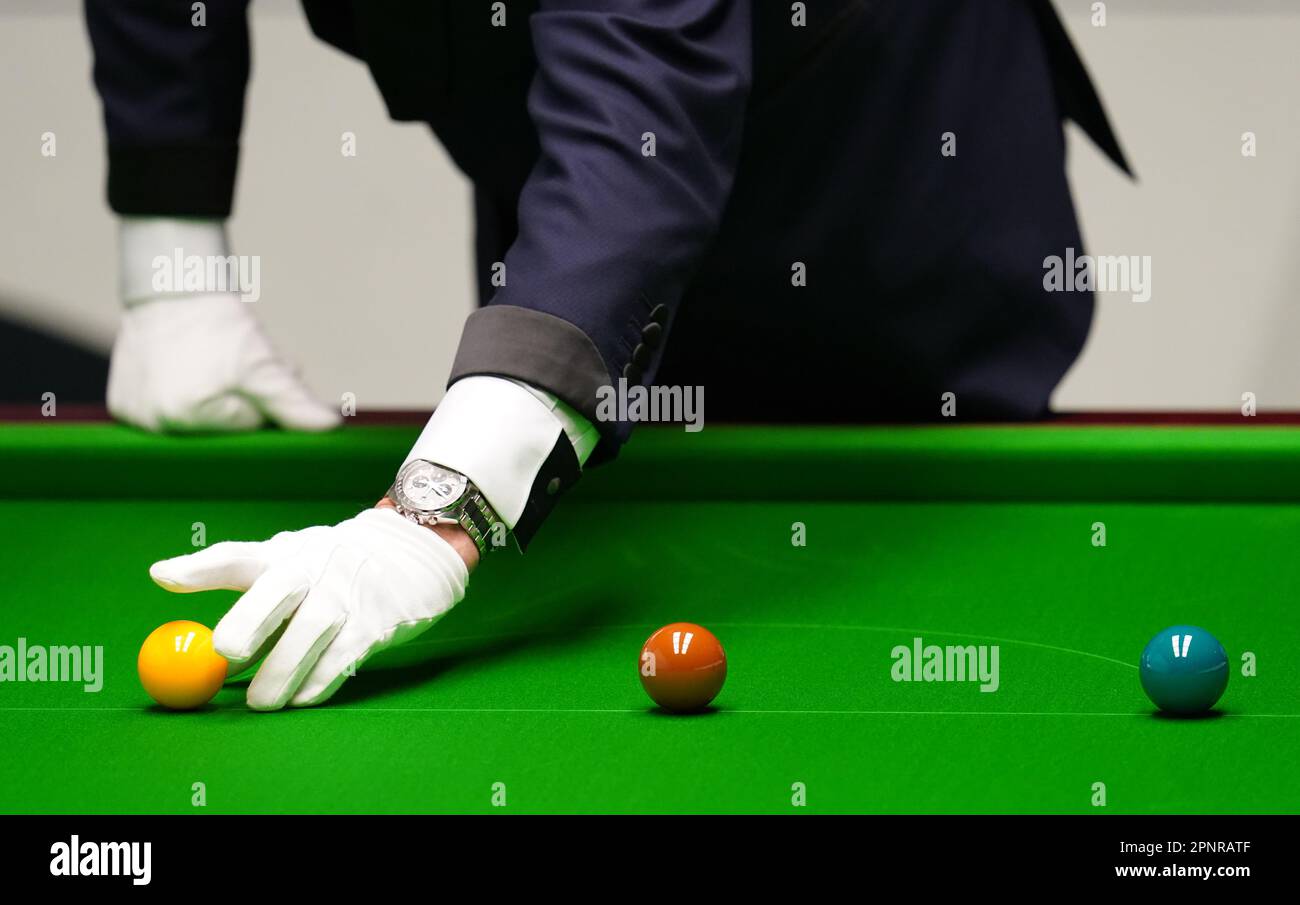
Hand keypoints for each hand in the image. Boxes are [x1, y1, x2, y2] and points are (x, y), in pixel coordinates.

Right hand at [108, 293, 341, 431]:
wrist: (172, 286)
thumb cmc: (220, 324)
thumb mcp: (263, 363)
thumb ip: (293, 401)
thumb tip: (329, 428)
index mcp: (185, 418)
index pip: (247, 428)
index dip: (261, 399)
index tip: (252, 371)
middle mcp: (153, 425)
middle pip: (222, 428)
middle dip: (242, 400)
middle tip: (235, 366)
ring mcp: (133, 417)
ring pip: (198, 421)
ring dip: (216, 398)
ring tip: (210, 365)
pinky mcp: (121, 406)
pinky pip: (167, 413)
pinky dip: (182, 396)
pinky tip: (183, 371)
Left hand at [148, 508, 470, 709]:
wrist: (413, 552)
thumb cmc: (333, 566)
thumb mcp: (290, 561)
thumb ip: (240, 588)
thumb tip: (183, 615)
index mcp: (284, 553)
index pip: (237, 557)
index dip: (200, 567)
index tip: (164, 577)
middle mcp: (314, 568)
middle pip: (277, 591)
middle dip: (249, 620)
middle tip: (226, 654)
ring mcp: (346, 594)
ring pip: (310, 633)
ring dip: (281, 672)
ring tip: (260, 702)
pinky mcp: (376, 623)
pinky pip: (342, 659)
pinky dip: (318, 683)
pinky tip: (302, 697)